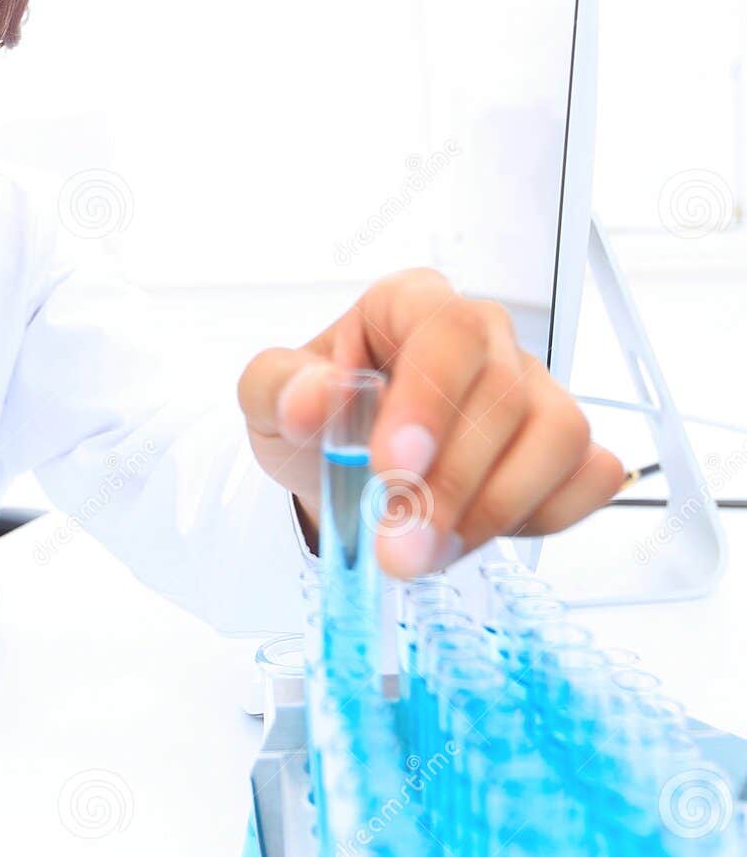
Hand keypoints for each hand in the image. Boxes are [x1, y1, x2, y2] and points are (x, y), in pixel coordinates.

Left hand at [237, 268, 623, 577]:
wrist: (333, 472)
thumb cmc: (313, 420)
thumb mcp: (266, 400)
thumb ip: (278, 388)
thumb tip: (315, 395)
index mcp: (411, 304)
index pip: (447, 332)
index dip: (429, 401)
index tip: (394, 469)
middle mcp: (483, 337)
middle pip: (505, 394)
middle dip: (450, 484)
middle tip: (399, 545)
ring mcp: (533, 388)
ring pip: (558, 436)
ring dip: (494, 509)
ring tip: (424, 552)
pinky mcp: (561, 445)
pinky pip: (588, 476)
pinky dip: (542, 516)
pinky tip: (473, 533)